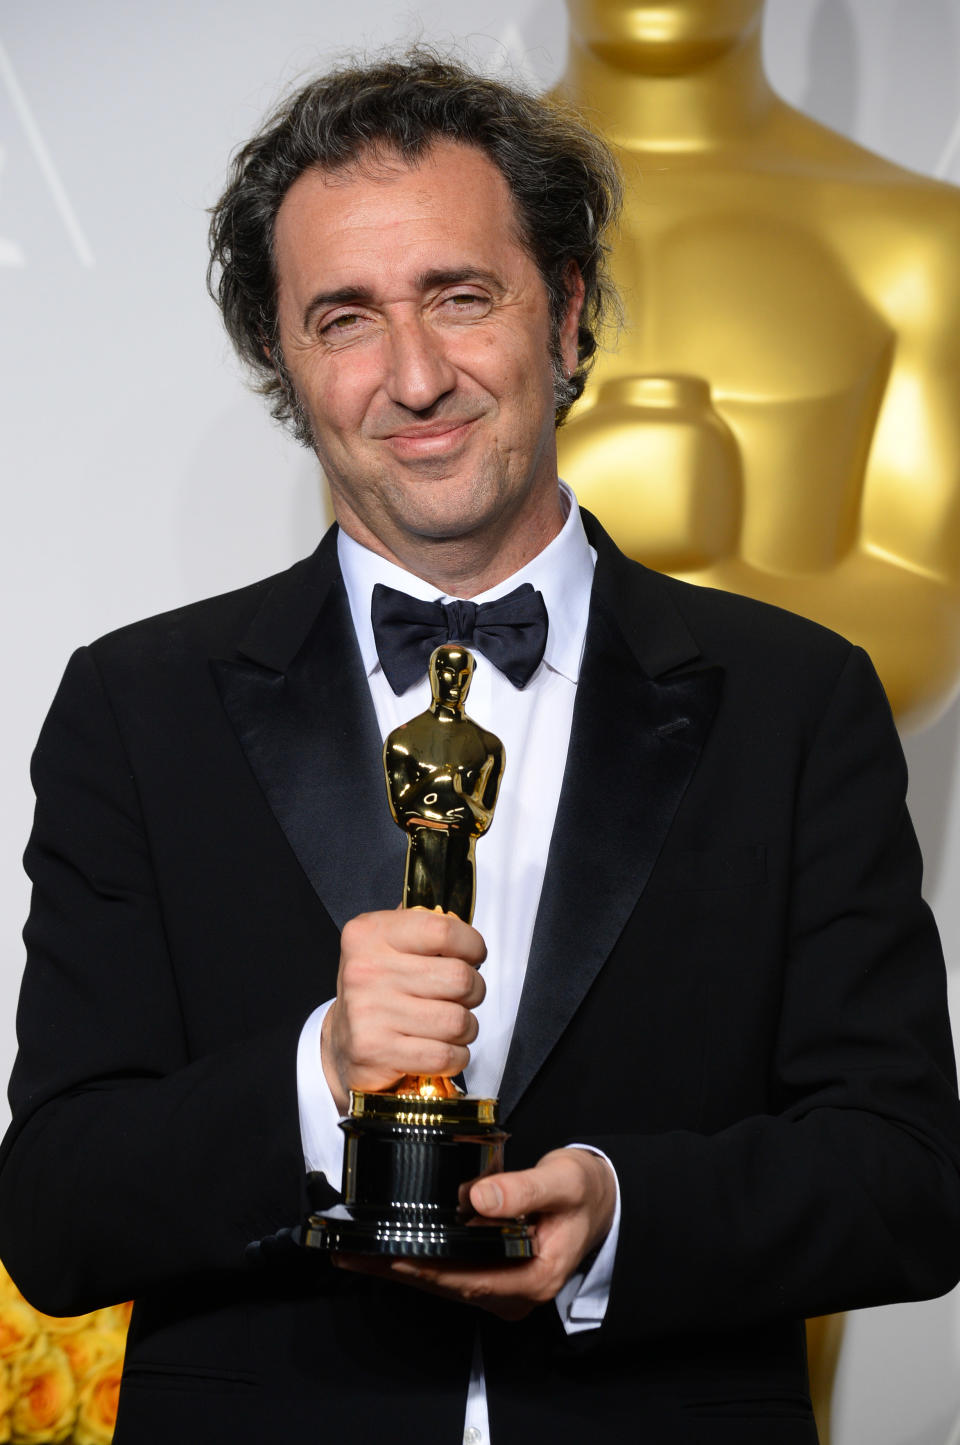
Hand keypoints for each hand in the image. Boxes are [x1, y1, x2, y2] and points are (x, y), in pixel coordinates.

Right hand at [322, 909, 486, 1111]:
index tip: (473, 955)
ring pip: (458, 1021)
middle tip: (464, 995)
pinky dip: (456, 1056)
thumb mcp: (387, 945)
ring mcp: (369, 1013)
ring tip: (451, 1024)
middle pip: (459, 978)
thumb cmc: (378, 989)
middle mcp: (366, 970)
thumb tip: (461, 917)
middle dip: (475, 990)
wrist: (341, 1044)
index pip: (443, 930)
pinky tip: (444, 1049)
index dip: (471, 944)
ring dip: (467, 1027)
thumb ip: (421, 925)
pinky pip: (444, 1055)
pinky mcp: (377, 1052)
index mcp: (371, 934)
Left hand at [334, 1148, 616, 1319]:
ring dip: (401, 1267)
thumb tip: (480, 1197)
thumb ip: (523, 1189)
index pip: (466, 1279)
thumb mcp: (561, 1181)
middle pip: (447, 1285)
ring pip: (445, 1282)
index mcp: (533, 1278)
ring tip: (357, 1254)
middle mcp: (515, 1294)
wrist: (599, 1199)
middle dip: (397, 1270)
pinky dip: (420, 1260)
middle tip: (352, 1255)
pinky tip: (391, 1249)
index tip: (387, 1255)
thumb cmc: (583, 1190)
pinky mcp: (494, 1276)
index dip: (423, 1269)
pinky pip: (452, 1273)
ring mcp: (504, 1289)